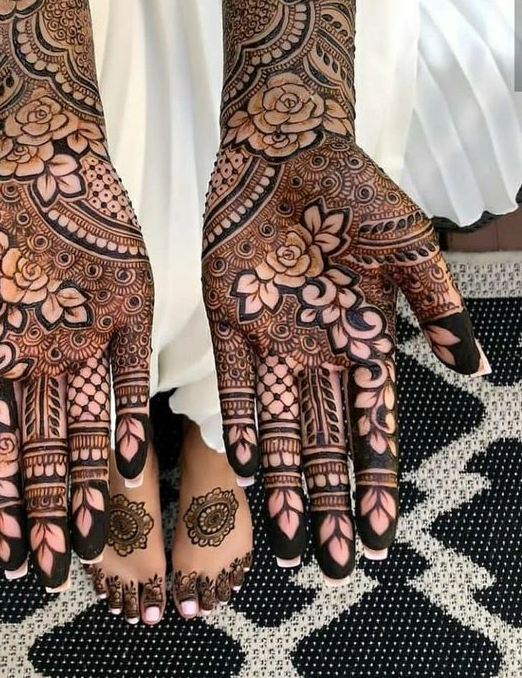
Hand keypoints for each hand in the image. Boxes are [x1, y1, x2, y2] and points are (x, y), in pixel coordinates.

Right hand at [0, 88, 152, 588]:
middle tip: (53, 568)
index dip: (2, 501)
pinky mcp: (131, 314)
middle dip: (48, 510)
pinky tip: (131, 464)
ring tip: (92, 536)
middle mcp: (44, 360)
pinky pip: (131, 374)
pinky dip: (129, 416)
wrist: (40, 153)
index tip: (6, 555)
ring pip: (89, 425)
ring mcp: (89, 341)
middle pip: (47, 450)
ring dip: (89, 480)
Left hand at [202, 131, 484, 580]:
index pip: (374, 428)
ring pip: (281, 427)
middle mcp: (320, 352)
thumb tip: (480, 371)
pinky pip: (236, 384)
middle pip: (326, 443)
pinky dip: (240, 424)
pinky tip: (244, 468)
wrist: (288, 148)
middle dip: (326, 503)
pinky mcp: (230, 320)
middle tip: (326, 564)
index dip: (374, 482)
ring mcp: (275, 339)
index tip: (375, 538)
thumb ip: (440, 308)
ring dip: (283, 482)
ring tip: (283, 540)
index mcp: (368, 340)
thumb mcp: (410, 248)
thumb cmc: (358, 191)